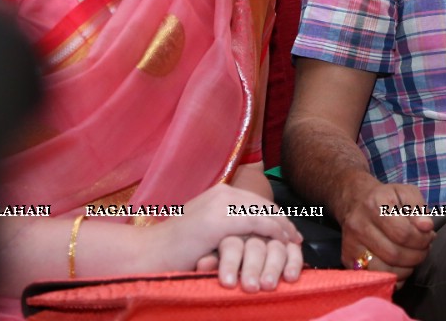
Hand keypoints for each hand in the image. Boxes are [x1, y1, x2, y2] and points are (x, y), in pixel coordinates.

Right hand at [150, 183, 303, 290]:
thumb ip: (226, 224)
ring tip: (294, 242)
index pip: (256, 202)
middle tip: (296, 237)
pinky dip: (275, 233)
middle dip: (283, 221)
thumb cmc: (175, 247)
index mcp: (220, 192)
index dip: (275, 215)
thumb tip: (247, 233)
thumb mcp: (205, 227)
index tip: (288, 229)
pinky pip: (259, 224)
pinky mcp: (222, 220)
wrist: (149, 252)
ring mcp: (222, 204)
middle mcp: (223, 193)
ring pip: (266, 213)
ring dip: (283, 228)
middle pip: (265, 205)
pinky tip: (284, 243)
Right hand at [337, 178, 435, 286]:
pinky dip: (393, 278)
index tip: (429, 236)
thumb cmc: (386, 199)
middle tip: (424, 249)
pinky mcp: (348, 259)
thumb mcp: (406, 193)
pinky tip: (400, 266)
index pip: (403, 233)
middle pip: (394, 254)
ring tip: (412, 257)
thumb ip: (419, 209)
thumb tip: (426, 227)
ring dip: (406, 269)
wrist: (356, 201)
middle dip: (417, 256)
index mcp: (375, 205)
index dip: (422, 239)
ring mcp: (351, 244)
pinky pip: (375, 278)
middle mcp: (359, 225)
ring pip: (384, 270)